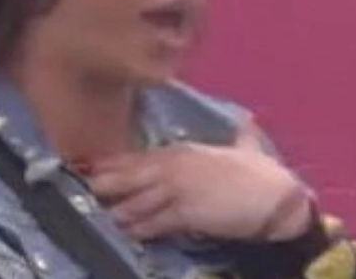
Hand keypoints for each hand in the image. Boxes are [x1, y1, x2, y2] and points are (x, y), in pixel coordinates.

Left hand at [88, 126, 311, 241]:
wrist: (276, 197)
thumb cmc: (257, 173)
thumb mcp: (242, 148)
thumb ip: (238, 137)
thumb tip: (246, 123)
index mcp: (181, 151)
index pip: (137, 157)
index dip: (110, 164)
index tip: (87, 166)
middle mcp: (172, 166)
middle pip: (128, 176)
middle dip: (103, 184)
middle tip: (79, 188)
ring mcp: (177, 189)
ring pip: (135, 201)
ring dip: (115, 210)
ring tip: (94, 214)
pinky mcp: (185, 213)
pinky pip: (153, 223)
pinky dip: (137, 229)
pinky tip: (123, 232)